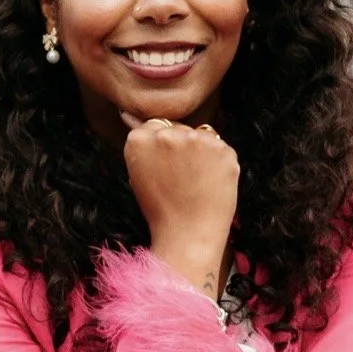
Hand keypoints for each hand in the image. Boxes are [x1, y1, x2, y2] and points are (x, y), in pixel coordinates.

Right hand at [120, 112, 238, 296]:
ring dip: (200, 152)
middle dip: (180, 147)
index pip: (154, 126)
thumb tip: (130, 116)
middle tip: (182, 179)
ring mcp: (197, 139)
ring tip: (196, 182)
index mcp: (140, 139)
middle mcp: (167, 133)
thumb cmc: (161, 210)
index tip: (165, 168)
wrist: (188, 235)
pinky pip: (221, 148)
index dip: (162, 148)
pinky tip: (211, 183)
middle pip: (177, 128)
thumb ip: (141, 145)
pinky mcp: (223, 148)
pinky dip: (219, 162)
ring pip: (200, 135)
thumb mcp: (138, 174)